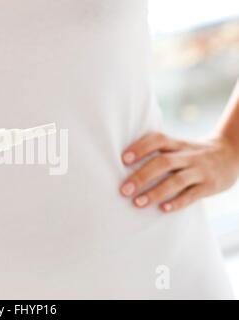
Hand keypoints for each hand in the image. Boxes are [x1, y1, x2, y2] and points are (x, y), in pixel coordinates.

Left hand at [120, 132, 238, 212]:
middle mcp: (188, 155)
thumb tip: (121, 163)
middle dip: (141, 176)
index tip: (123, 159)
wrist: (232, 154)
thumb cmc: (192, 154)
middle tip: (123, 190)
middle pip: (163, 162)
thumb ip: (157, 152)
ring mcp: (200, 171)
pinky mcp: (209, 186)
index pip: (157, 139)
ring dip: (155, 192)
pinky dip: (177, 202)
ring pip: (177, 180)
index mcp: (177, 144)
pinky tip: (162, 209)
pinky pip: (193, 195)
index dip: (140, 147)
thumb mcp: (178, 146)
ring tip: (137, 203)